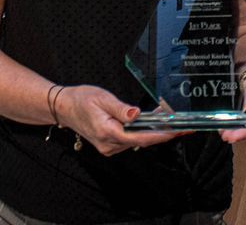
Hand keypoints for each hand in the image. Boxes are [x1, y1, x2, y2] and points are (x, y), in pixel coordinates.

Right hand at [56, 85, 184, 155]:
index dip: (161, 135)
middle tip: (181, 123)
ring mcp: (110, 147)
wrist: (64, 108)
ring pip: (138, 141)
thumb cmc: (81, 100)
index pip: (140, 138)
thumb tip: (136, 114)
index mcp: (107, 132)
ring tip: (169, 118)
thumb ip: (120, 108)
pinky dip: (144, 132)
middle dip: (162, 132)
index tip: (177, 131)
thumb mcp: (102, 98)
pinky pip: (132, 140)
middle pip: (142, 141)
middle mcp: (109, 144)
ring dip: (154, 131)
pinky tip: (152, 122)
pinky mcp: (111, 145)